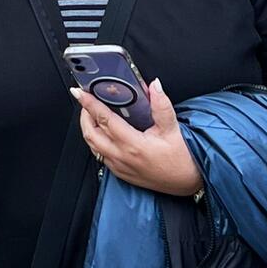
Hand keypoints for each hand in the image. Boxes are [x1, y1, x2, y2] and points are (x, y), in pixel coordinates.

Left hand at [72, 76, 201, 197]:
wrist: (186, 181)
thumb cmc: (181, 158)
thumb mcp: (172, 127)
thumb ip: (161, 105)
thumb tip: (154, 86)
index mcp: (133, 144)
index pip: (104, 119)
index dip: (89, 104)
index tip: (79, 93)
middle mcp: (122, 157)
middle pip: (91, 133)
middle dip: (84, 115)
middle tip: (86, 101)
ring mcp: (119, 167)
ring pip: (92, 146)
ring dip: (88, 128)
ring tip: (92, 114)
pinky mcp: (120, 173)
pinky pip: (100, 156)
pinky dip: (96, 141)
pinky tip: (102, 133)